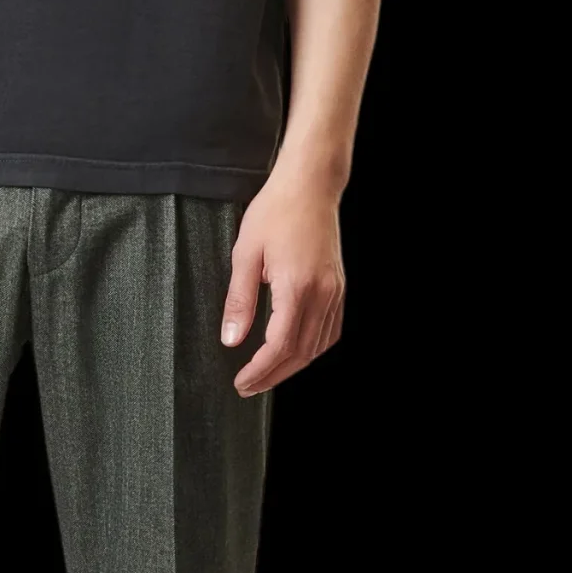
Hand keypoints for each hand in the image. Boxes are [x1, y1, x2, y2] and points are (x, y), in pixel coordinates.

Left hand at [220, 168, 345, 395]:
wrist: (309, 185)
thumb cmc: (276, 212)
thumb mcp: (245, 254)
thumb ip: (239, 300)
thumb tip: (231, 339)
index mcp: (297, 287)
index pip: (279, 346)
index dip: (259, 370)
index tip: (241, 381)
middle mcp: (322, 294)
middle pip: (301, 353)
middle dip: (273, 376)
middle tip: (248, 386)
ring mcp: (335, 292)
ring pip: (318, 346)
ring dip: (293, 366)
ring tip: (267, 375)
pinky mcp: (339, 287)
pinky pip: (330, 331)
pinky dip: (313, 349)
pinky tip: (296, 352)